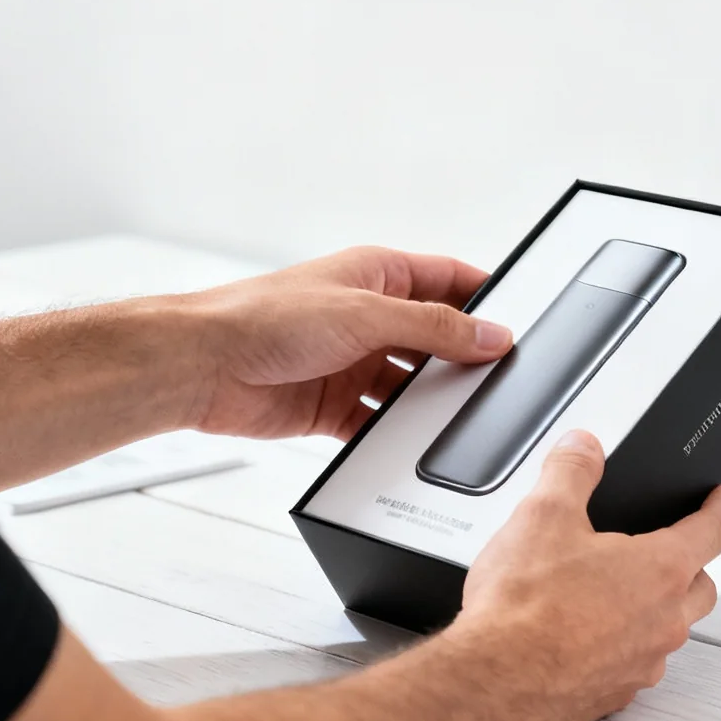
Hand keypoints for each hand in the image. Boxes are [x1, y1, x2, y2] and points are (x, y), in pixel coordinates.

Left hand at [182, 247, 511, 440]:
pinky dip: (393, 436)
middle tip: (496, 379)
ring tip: (455, 416)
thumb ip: (434, 328)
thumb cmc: (265, 317)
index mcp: (377, 276)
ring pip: (410, 386)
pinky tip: (409, 444)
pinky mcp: (334, 406)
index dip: (485, 298)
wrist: (201, 366)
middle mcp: (367, 318)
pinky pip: (377, 425)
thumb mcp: (366, 314)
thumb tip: (490, 335)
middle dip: (462, 360)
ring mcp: (351, 363)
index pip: (448, 281)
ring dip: (427, 402)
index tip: (519, 322)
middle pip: (434, 339)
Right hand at [452, 430, 720, 720]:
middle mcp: (664, 620)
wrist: (494, 682)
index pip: (712, 531)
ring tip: (616, 594)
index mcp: (660, 570)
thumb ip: (571, 471)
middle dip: (693, 564)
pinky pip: (636, 665)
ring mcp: (643, 662)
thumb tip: (584, 446)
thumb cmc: (522, 608)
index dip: (719, 508)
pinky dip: (623, 648)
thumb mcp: (543, 514)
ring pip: (670, 630)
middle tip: (670, 549)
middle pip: (701, 587)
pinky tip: (587, 638)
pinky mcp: (615, 694)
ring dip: (656, 610)